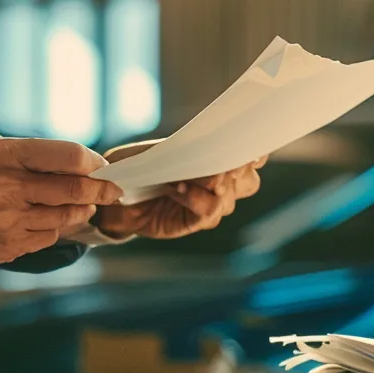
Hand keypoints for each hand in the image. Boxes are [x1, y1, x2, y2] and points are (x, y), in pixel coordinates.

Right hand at [0, 138, 123, 272]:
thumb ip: (37, 160)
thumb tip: (88, 167)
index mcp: (7, 155)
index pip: (69, 155)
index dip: (94, 164)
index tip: (102, 169)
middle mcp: (9, 184)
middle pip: (77, 189)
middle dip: (102, 191)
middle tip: (112, 192)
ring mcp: (10, 218)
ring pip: (68, 216)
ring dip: (81, 212)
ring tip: (80, 208)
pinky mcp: (10, 245)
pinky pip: (50, 236)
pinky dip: (55, 230)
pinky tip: (42, 223)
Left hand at [96, 141, 266, 239]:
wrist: (119, 193)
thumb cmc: (142, 164)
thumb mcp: (166, 149)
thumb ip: (193, 152)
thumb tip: (217, 166)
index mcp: (221, 159)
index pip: (253, 154)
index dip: (255, 152)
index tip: (247, 149)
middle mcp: (223, 184)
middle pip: (249, 180)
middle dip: (237, 170)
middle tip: (219, 164)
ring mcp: (213, 205)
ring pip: (230, 197)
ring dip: (208, 184)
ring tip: (181, 176)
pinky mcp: (198, 222)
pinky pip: (210, 211)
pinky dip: (195, 198)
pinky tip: (176, 190)